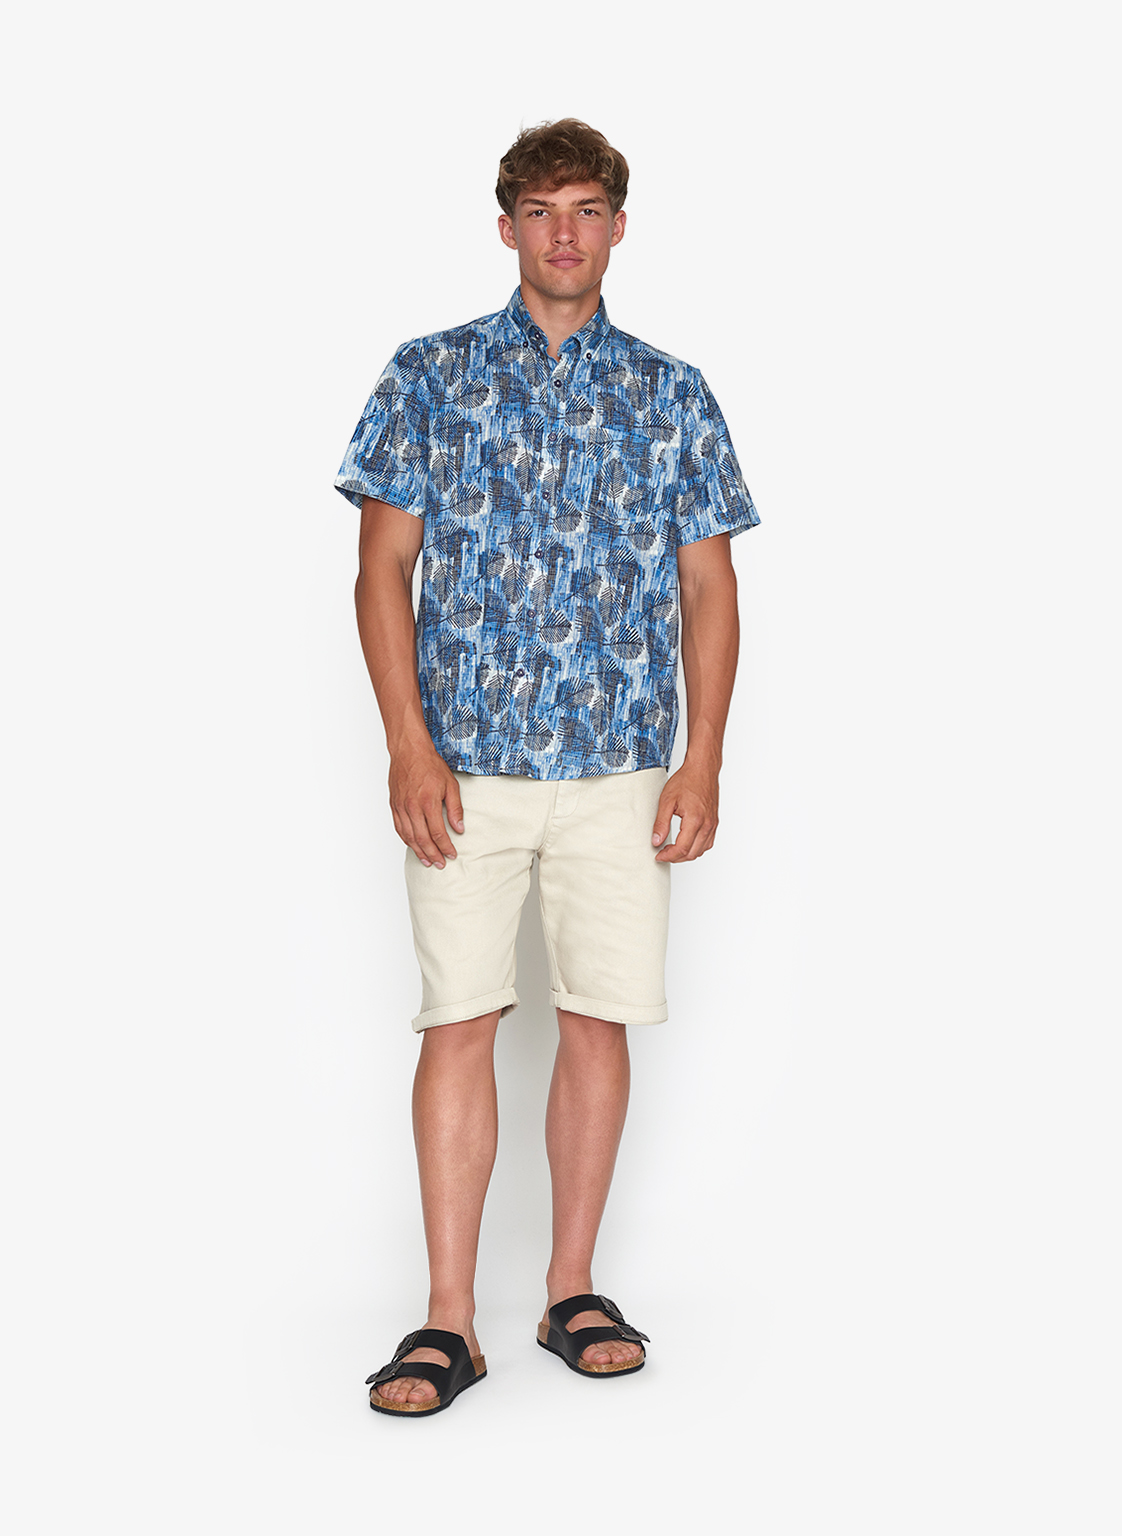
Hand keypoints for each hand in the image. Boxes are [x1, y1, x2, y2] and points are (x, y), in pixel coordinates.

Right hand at [388, 746, 463, 868]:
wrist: (409, 751)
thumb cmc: (429, 764)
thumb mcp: (450, 784)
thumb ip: (455, 808)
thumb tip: (459, 828)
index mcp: (428, 803)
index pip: (438, 833)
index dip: (445, 847)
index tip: (452, 854)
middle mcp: (412, 807)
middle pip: (423, 839)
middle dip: (433, 855)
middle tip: (440, 863)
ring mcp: (401, 807)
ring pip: (409, 837)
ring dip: (419, 851)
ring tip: (427, 861)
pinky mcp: (394, 805)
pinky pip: (399, 828)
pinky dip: (406, 840)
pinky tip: (413, 846)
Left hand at [651, 762, 718, 862]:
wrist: (702, 769)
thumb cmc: (687, 780)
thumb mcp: (667, 800)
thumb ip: (661, 823)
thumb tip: (656, 841)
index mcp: (695, 820)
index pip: (682, 849)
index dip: (668, 856)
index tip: (659, 855)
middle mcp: (707, 824)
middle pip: (692, 853)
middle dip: (676, 857)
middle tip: (663, 853)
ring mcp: (713, 824)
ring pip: (701, 850)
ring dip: (686, 854)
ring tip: (672, 850)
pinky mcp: (714, 822)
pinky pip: (708, 842)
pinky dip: (697, 848)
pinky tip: (686, 843)